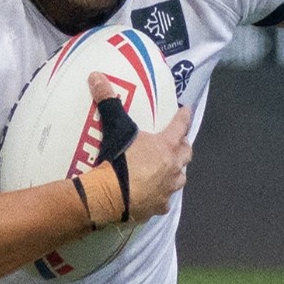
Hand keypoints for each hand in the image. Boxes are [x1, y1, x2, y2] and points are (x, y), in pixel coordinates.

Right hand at [87, 72, 192, 220]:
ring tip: (168, 169)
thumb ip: (108, 103)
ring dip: (176, 171)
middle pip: (186, 154)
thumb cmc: (118, 161)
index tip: (187, 110)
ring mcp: (167, 189)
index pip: (180, 126)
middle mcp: (173, 167)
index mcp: (166, 147)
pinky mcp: (158, 207)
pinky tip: (154, 194)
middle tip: (177, 142)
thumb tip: (96, 76)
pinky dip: (161, 195)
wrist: (109, 197)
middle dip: (183, 147)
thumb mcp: (114, 128)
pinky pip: (164, 200)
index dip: (184, 116)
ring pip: (180, 178)